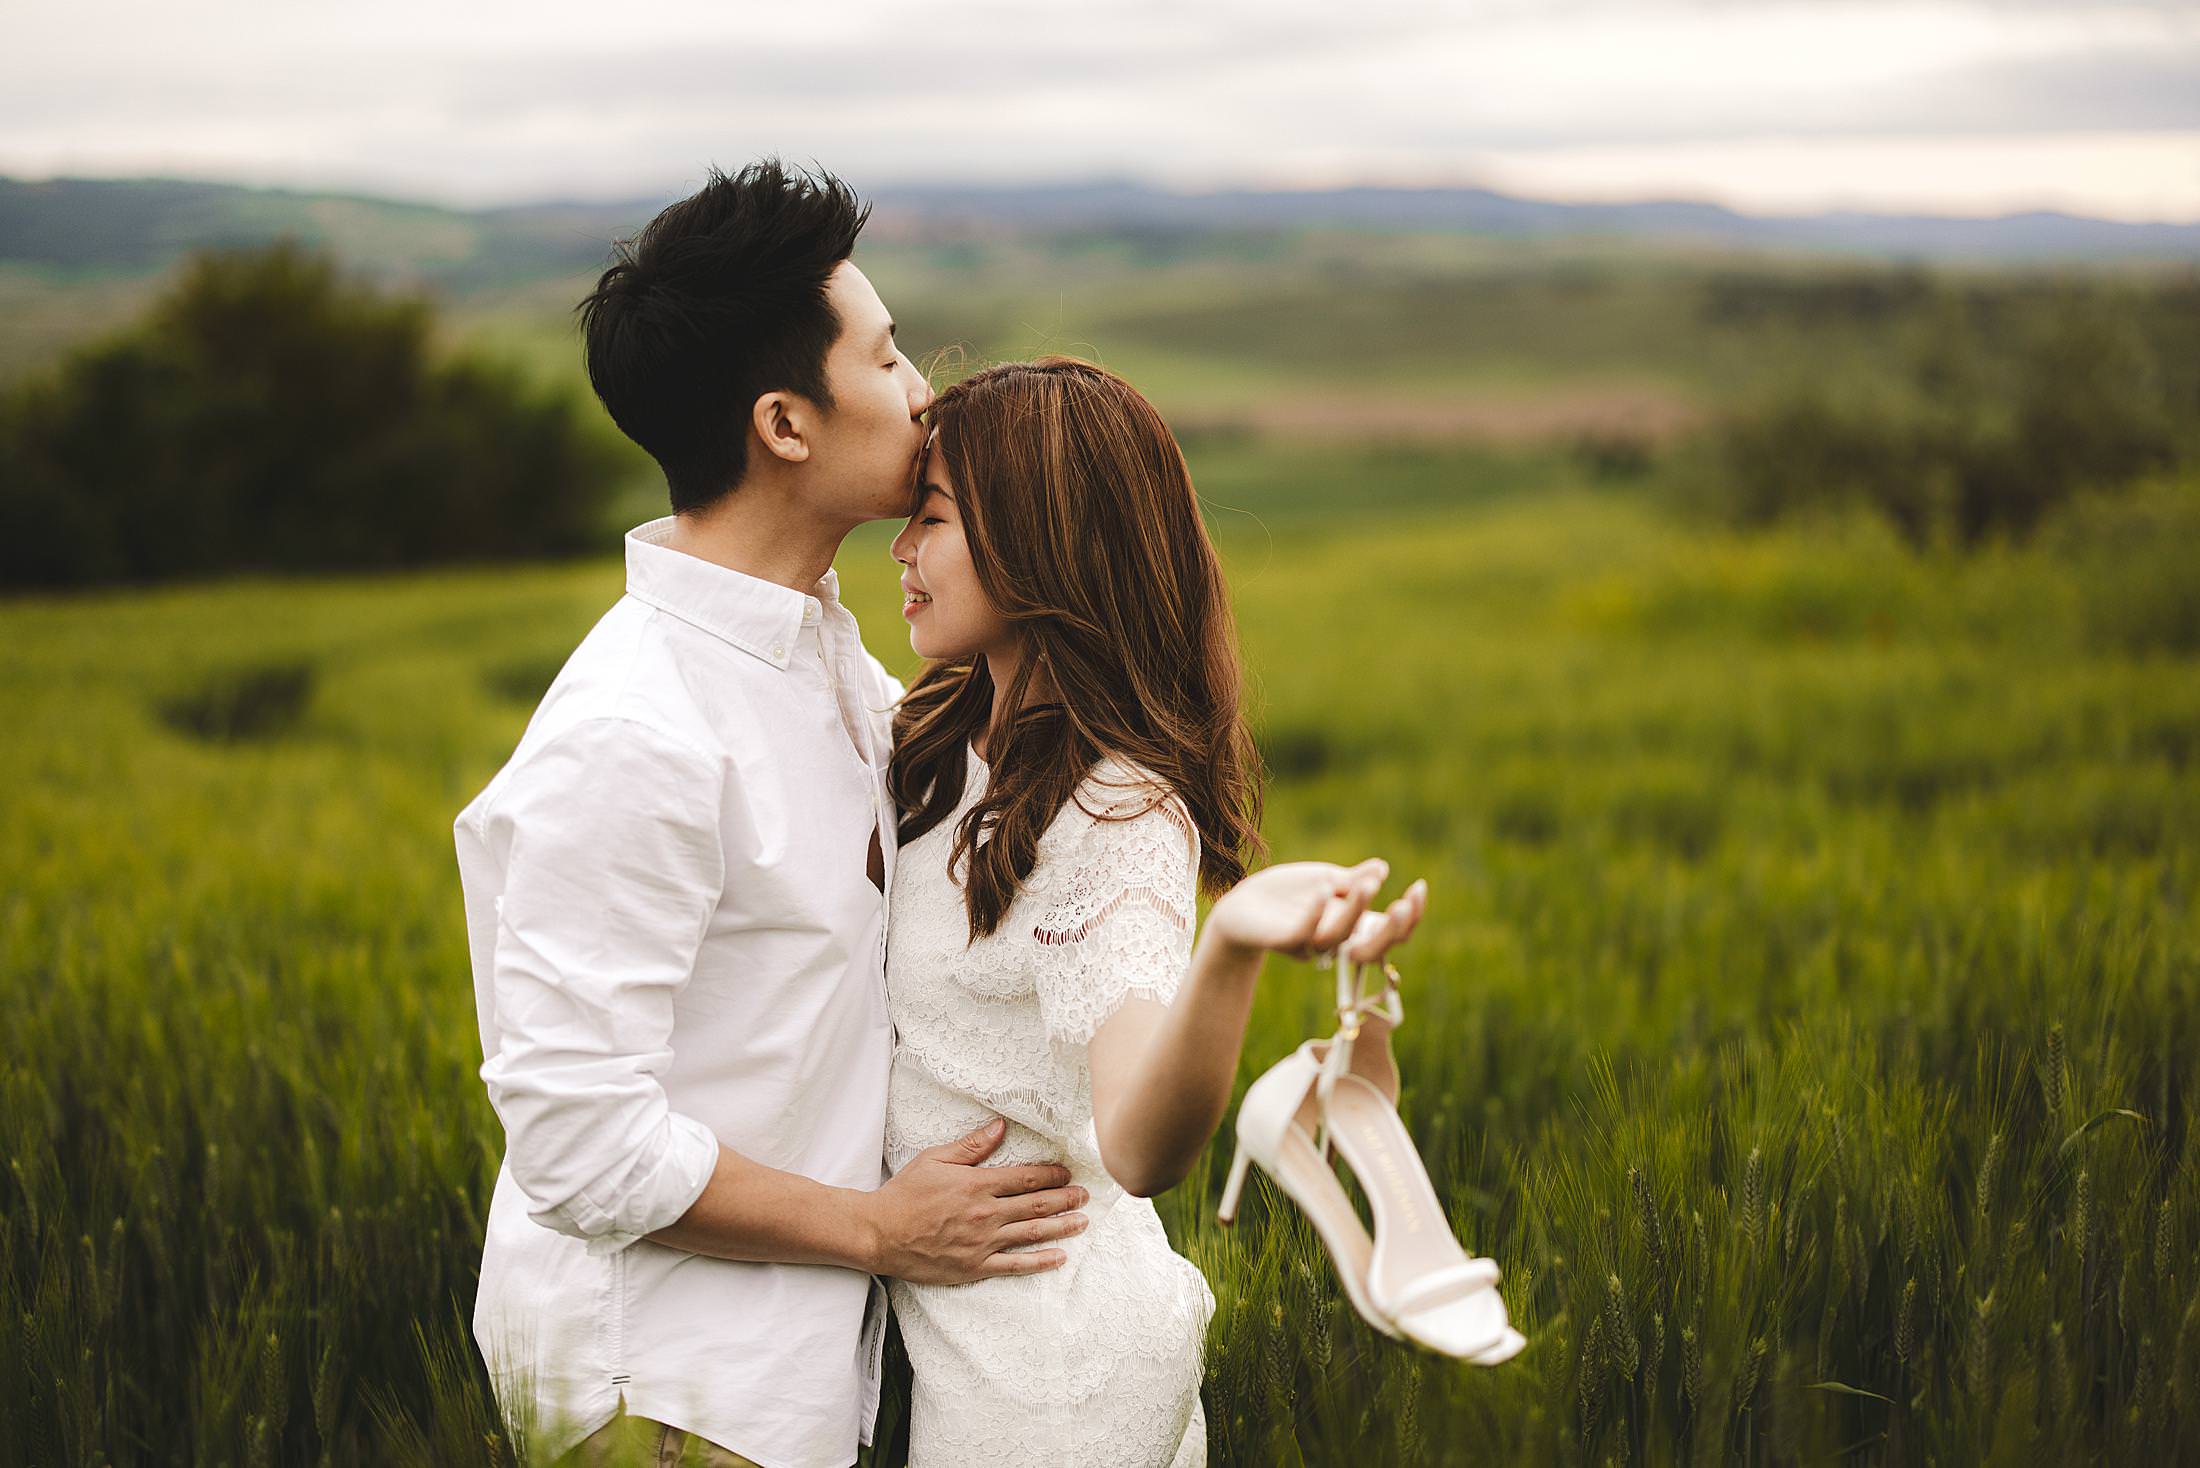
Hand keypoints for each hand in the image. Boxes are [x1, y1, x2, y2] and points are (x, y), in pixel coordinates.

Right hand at [865, 1117, 1090, 1283]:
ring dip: (1061, 1227)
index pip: (1025, 1178)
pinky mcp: (974, 1266)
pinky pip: (1014, 1265)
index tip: (1068, 1173)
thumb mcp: (935, 1159)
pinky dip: (1039, 1261)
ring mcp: (982, 1242)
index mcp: (977, 1184)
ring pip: (1031, 1233)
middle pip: (1035, 1205)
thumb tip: (1000, 1127)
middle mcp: (985, 1213)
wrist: (879, 1233)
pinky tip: (1059, 1257)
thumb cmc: (905, 1194)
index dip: (1051, 1175)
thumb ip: (971, 1146)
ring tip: (1083, 1222)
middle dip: (1065, 1199)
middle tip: (1086, 1195)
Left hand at [1206, 858, 1426, 963]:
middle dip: (1392, 930)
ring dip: (1356, 911)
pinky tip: (1325, 888)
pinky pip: (1302, 936)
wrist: (1240, 906)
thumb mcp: (1324, 880)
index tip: (1419, 888)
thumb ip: (1352, 880)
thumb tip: (1382, 867)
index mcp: (1351, 926)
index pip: (1390, 933)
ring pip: (1339, 939)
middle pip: (1373, 949)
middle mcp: (1334, 941)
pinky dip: (1315, 914)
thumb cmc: (1286, 895)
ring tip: (1366, 884)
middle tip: (1402, 904)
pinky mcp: (1281, 941)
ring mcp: (1308, 944)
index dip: (1410, 918)